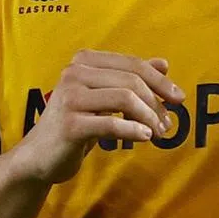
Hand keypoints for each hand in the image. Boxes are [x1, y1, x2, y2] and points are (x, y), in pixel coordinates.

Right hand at [12, 50, 185, 184]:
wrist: (39, 157)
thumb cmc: (76, 124)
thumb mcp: (105, 98)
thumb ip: (130, 78)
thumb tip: (164, 63)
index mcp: (84, 60)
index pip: (132, 64)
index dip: (160, 81)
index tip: (179, 98)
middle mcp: (74, 73)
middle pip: (131, 80)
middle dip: (156, 101)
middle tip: (169, 122)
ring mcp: (69, 97)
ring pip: (124, 98)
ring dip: (149, 116)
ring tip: (159, 132)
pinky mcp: (70, 124)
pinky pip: (111, 123)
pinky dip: (133, 130)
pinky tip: (145, 137)